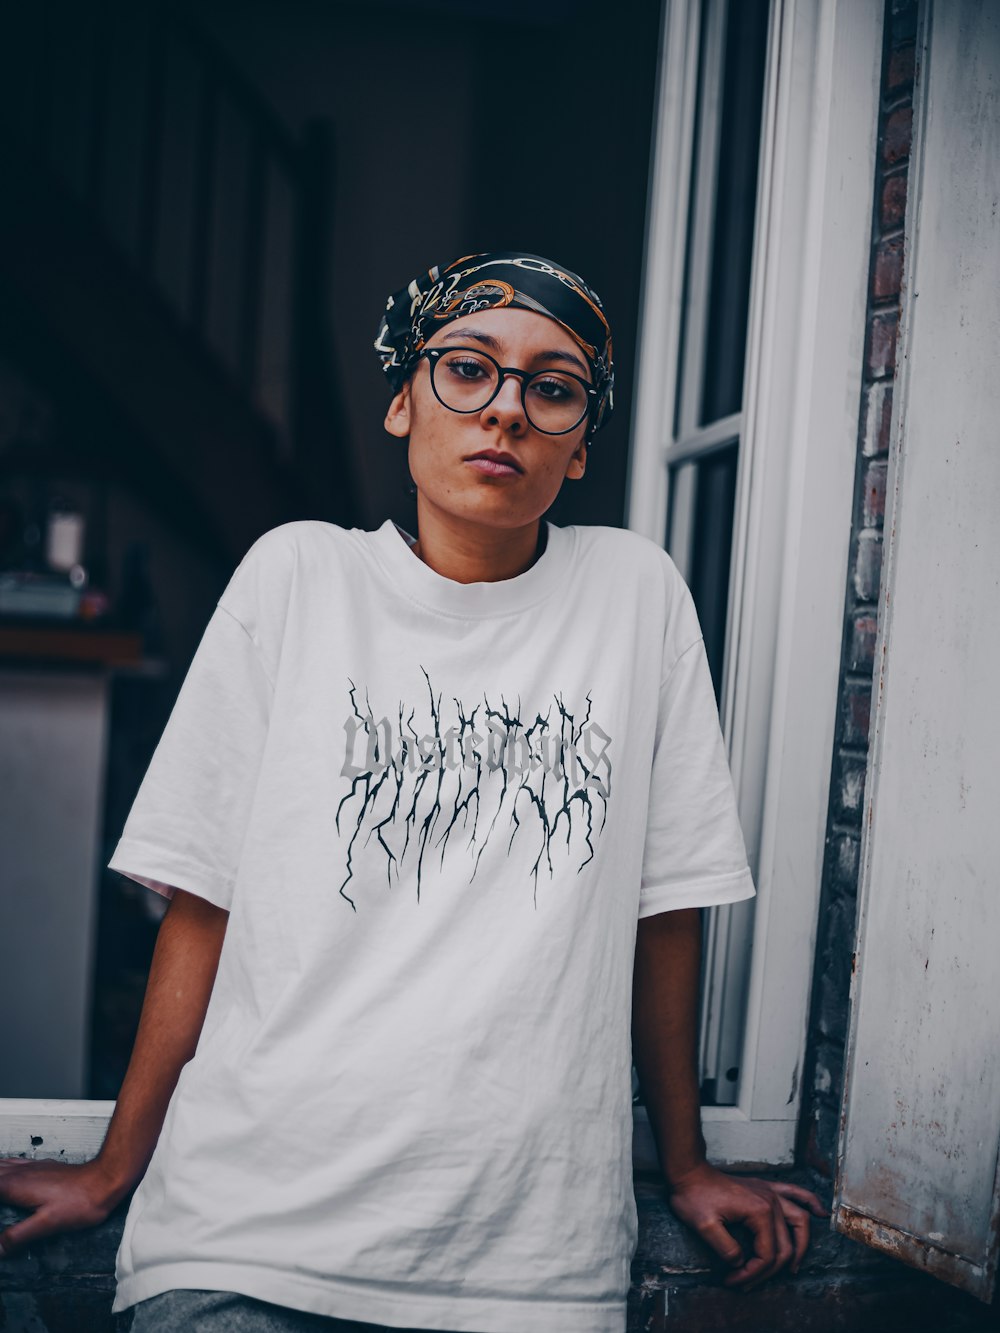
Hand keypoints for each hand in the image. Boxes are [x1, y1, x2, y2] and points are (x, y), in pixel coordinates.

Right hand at [0, 1157, 123, 1256]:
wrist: (105, 1179)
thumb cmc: (81, 1201)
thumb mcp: (47, 1225)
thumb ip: (17, 1236)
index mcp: (15, 1186)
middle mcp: (19, 1173)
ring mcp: (30, 1167)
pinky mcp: (40, 1167)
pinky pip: (11, 1163)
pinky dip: (0, 1168)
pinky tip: (2, 1172)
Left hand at [665, 1161, 827, 1289]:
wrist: (688, 1171)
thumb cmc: (693, 1196)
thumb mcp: (704, 1227)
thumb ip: (726, 1249)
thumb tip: (740, 1263)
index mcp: (759, 1211)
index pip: (767, 1255)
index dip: (752, 1274)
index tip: (733, 1281)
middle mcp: (771, 1201)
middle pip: (783, 1245)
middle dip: (767, 1271)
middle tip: (748, 1283)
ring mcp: (770, 1193)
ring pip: (800, 1221)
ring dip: (801, 1245)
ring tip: (794, 1267)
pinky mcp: (765, 1188)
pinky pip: (796, 1193)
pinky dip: (810, 1202)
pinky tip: (820, 1212)